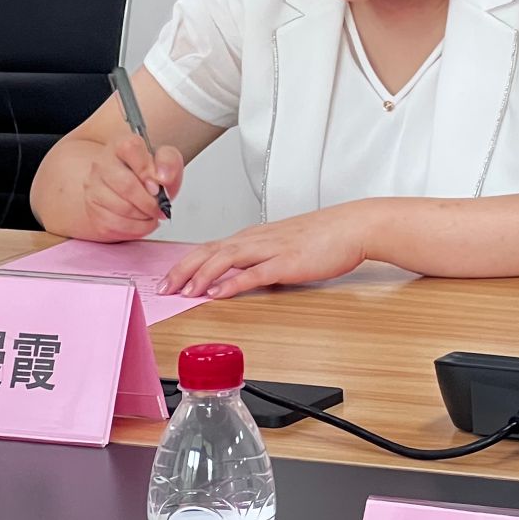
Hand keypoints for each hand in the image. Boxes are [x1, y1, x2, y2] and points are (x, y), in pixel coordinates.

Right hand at [81, 135, 184, 240]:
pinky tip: (142, 222)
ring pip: (121, 208)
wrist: (133, 189)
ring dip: (144, 216)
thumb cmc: (150, 173)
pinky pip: (114, 225)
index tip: (157, 184)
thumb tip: (161, 177)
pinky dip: (135, 229)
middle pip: (126, 185)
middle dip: (149, 201)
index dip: (147, 169)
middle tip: (160, 206)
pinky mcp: (91, 210)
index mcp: (121, 145)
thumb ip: (169, 162)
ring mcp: (93, 188)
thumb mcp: (167, 160)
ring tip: (152, 214)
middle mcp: (102, 164)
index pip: (131, 148)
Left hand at [163, 204, 374, 300]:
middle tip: (163, 289)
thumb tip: (246, 278)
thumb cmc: (326, 236)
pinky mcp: (287, 262)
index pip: (210, 247)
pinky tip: (218, 293)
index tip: (168, 279)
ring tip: (183, 292)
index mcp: (255, 236)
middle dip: (183, 270)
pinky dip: (232, 283)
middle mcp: (257, 239)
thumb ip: (263, 260)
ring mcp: (271, 249)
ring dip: (200, 275)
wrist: (354, 226)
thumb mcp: (286, 246)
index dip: (185, 263)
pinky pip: (254, 273)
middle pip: (209, 251)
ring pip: (225, 259)